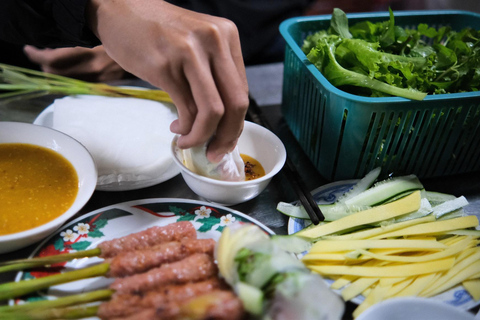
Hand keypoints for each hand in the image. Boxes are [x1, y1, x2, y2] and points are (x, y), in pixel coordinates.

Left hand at [23, 45, 125, 81]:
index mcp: (88, 55)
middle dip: (43, 64)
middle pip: (54, 73)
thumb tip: (60, 35)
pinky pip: (76, 83)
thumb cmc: (123, 41)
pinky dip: (67, 77)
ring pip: (63, 80)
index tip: (29, 49)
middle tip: (39, 53)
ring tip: (53, 60)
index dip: (36, 55)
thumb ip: (81, 36)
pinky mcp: (101, 86)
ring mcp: (96, 80)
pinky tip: (68, 69)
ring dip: (54, 71)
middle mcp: (90, 71)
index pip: (52, 59)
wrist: (145, 59)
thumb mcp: (100, 35)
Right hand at [86, 0, 248, 161]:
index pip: (242, 90)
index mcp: (227, 35)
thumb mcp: (197, 42)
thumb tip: (223, 118)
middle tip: (215, 151)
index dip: (237, 122)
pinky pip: (187, 110)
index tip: (226, 139)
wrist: (118, 8)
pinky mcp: (166, 67)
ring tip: (189, 141)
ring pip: (213, 112)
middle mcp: (214, 41)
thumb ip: (213, 72)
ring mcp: (190, 53)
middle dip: (228, 136)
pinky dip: (186, 129)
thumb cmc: (158, 30)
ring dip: (203, 137)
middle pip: (236, 104)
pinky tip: (177, 128)